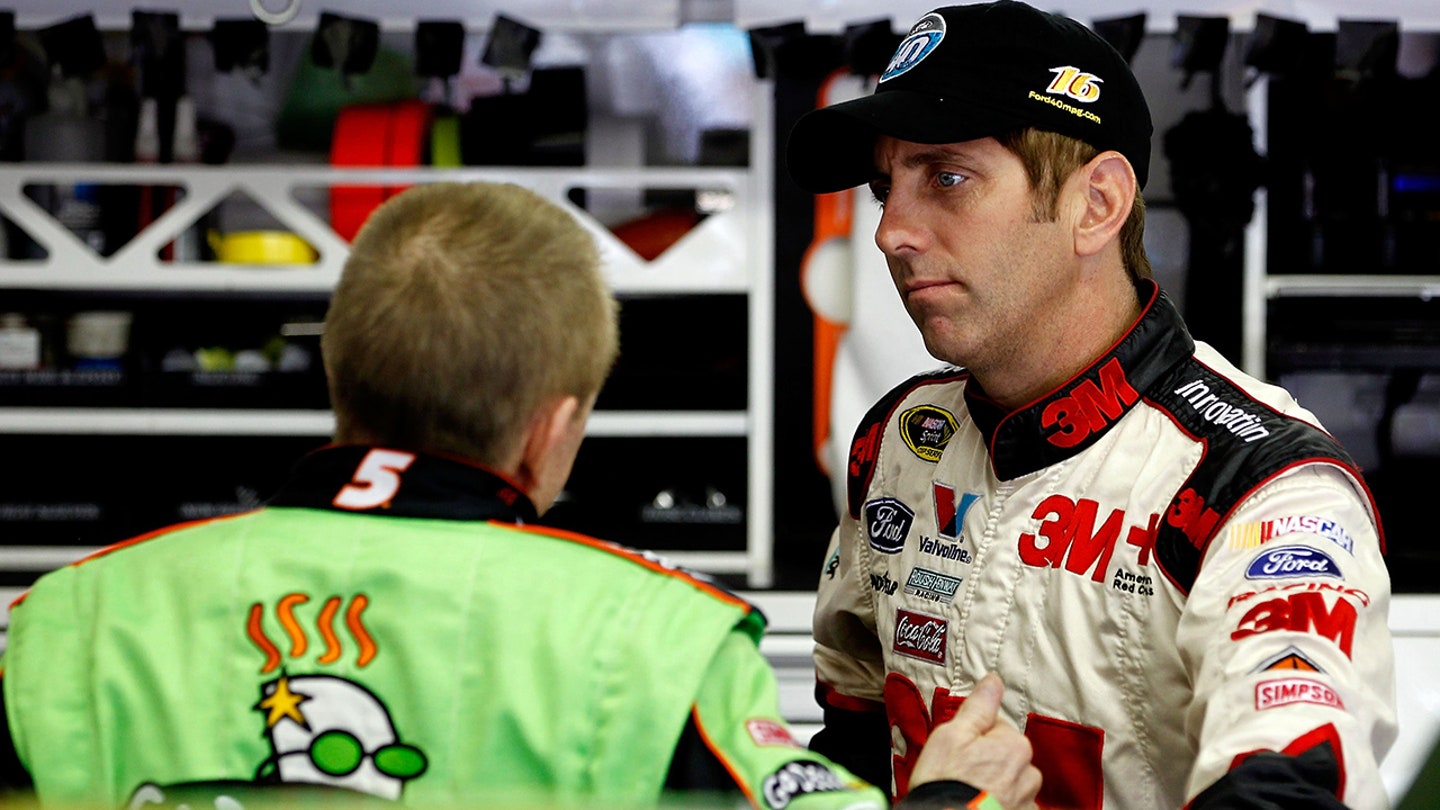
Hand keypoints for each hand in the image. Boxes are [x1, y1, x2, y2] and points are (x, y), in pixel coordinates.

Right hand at [909, 672, 1041, 809]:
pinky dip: (1001, 805)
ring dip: (997, 787)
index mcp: (1014, 746)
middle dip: (989, 763)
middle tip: (961, 773)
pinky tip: (981, 805)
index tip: (959, 751)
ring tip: (970, 793)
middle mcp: (1028, 774)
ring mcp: (1026, 802)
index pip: (998, 728)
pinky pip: (1014, 806)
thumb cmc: (944, 782)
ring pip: (1012, 785)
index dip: (974, 737)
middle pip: (1008, 758)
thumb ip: (978, 707)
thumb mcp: (951, 735)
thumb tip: (993, 681)